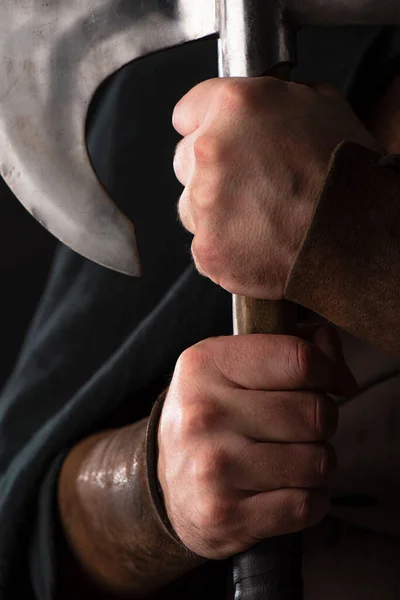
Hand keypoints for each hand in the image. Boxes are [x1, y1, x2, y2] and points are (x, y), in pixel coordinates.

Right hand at [157, 325, 356, 559]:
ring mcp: (213, 467)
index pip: (301, 360)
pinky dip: (309, 499)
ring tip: (289, 457)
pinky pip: (306, 505)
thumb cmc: (213, 414)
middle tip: (298, 426)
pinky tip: (284, 489)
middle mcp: (204, 413)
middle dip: (321, 421)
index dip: (328, 371)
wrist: (165, 481)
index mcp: (207, 364)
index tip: (324, 383)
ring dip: (317, 463)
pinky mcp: (225, 514)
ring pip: (319, 462)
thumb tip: (343, 377)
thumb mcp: (235, 363)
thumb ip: (295, 347)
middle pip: (316, 413)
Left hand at [173, 77, 379, 298]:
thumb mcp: (322, 108)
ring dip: (216, 210)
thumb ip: (277, 101)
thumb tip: (267, 107)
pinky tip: (257, 242)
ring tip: (259, 217)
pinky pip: (203, 244)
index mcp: (237, 107)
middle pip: (186, 159)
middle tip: (251, 184)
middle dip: (212, 170)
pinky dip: (225, 247)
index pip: (188, 112)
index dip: (207, 125)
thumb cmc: (347, 177)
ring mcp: (205, 204)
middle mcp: (211, 150)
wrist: (360, 238)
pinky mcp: (207, 248)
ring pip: (191, 205)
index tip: (219, 140)